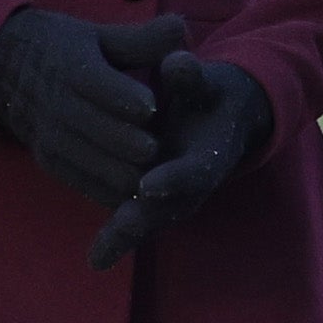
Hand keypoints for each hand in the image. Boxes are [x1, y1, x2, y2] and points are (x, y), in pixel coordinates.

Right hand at [0, 7, 191, 212]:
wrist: (7, 71)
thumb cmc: (66, 50)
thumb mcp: (99, 36)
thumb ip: (142, 39)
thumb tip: (179, 28)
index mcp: (69, 66)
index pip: (92, 82)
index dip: (122, 96)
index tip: (151, 106)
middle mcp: (55, 104)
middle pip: (91, 128)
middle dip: (125, 142)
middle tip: (157, 149)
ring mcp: (50, 137)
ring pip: (88, 162)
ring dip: (121, 171)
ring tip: (154, 174)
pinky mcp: (50, 162)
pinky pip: (82, 184)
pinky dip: (109, 191)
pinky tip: (138, 191)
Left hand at [92, 51, 272, 267]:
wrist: (225, 117)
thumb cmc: (209, 94)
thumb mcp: (204, 81)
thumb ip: (190, 76)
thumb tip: (178, 63)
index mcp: (212, 152)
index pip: (193, 170)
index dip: (173, 178)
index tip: (148, 185)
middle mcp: (196, 183)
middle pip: (171, 207)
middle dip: (145, 219)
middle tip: (120, 230)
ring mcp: (180, 198)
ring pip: (153, 222)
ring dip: (129, 238)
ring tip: (102, 254)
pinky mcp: (161, 204)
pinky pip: (140, 224)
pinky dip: (121, 241)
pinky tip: (97, 259)